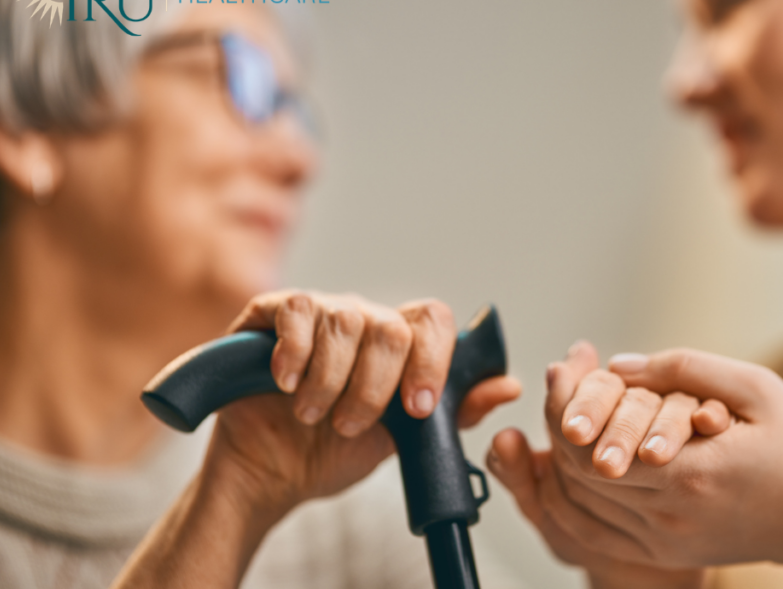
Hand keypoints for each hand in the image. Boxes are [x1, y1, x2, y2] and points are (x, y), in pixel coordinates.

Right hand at [203, 291, 521, 518]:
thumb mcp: (401, 441)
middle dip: (376, 386)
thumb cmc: (336, 451)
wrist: (273, 472)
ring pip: (347, 321)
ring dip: (331, 382)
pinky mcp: (273, 312)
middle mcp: (365, 318)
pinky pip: (297, 310)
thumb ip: (453, 413)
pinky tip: (286, 384)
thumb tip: (510, 385)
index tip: (417, 408)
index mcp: (399, 343)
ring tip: (313, 416)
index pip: (434, 321)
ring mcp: (321, 311)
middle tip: (351, 425)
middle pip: (392, 326)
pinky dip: (296, 352)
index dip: (432, 361)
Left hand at [496, 343, 782, 588]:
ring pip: (581, 500)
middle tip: (559, 381)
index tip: (562, 366)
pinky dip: (573, 494)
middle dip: (560, 420)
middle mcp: (670, 514)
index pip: (592, 443)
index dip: (567, 402)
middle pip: (578, 470)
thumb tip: (618, 365)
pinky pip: (596, 529)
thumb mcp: (756, 389)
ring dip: (562, 454)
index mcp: (691, 472)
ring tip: (563, 409)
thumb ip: (685, 369)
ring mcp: (664, 540)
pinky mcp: (664, 552)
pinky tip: (570, 459)